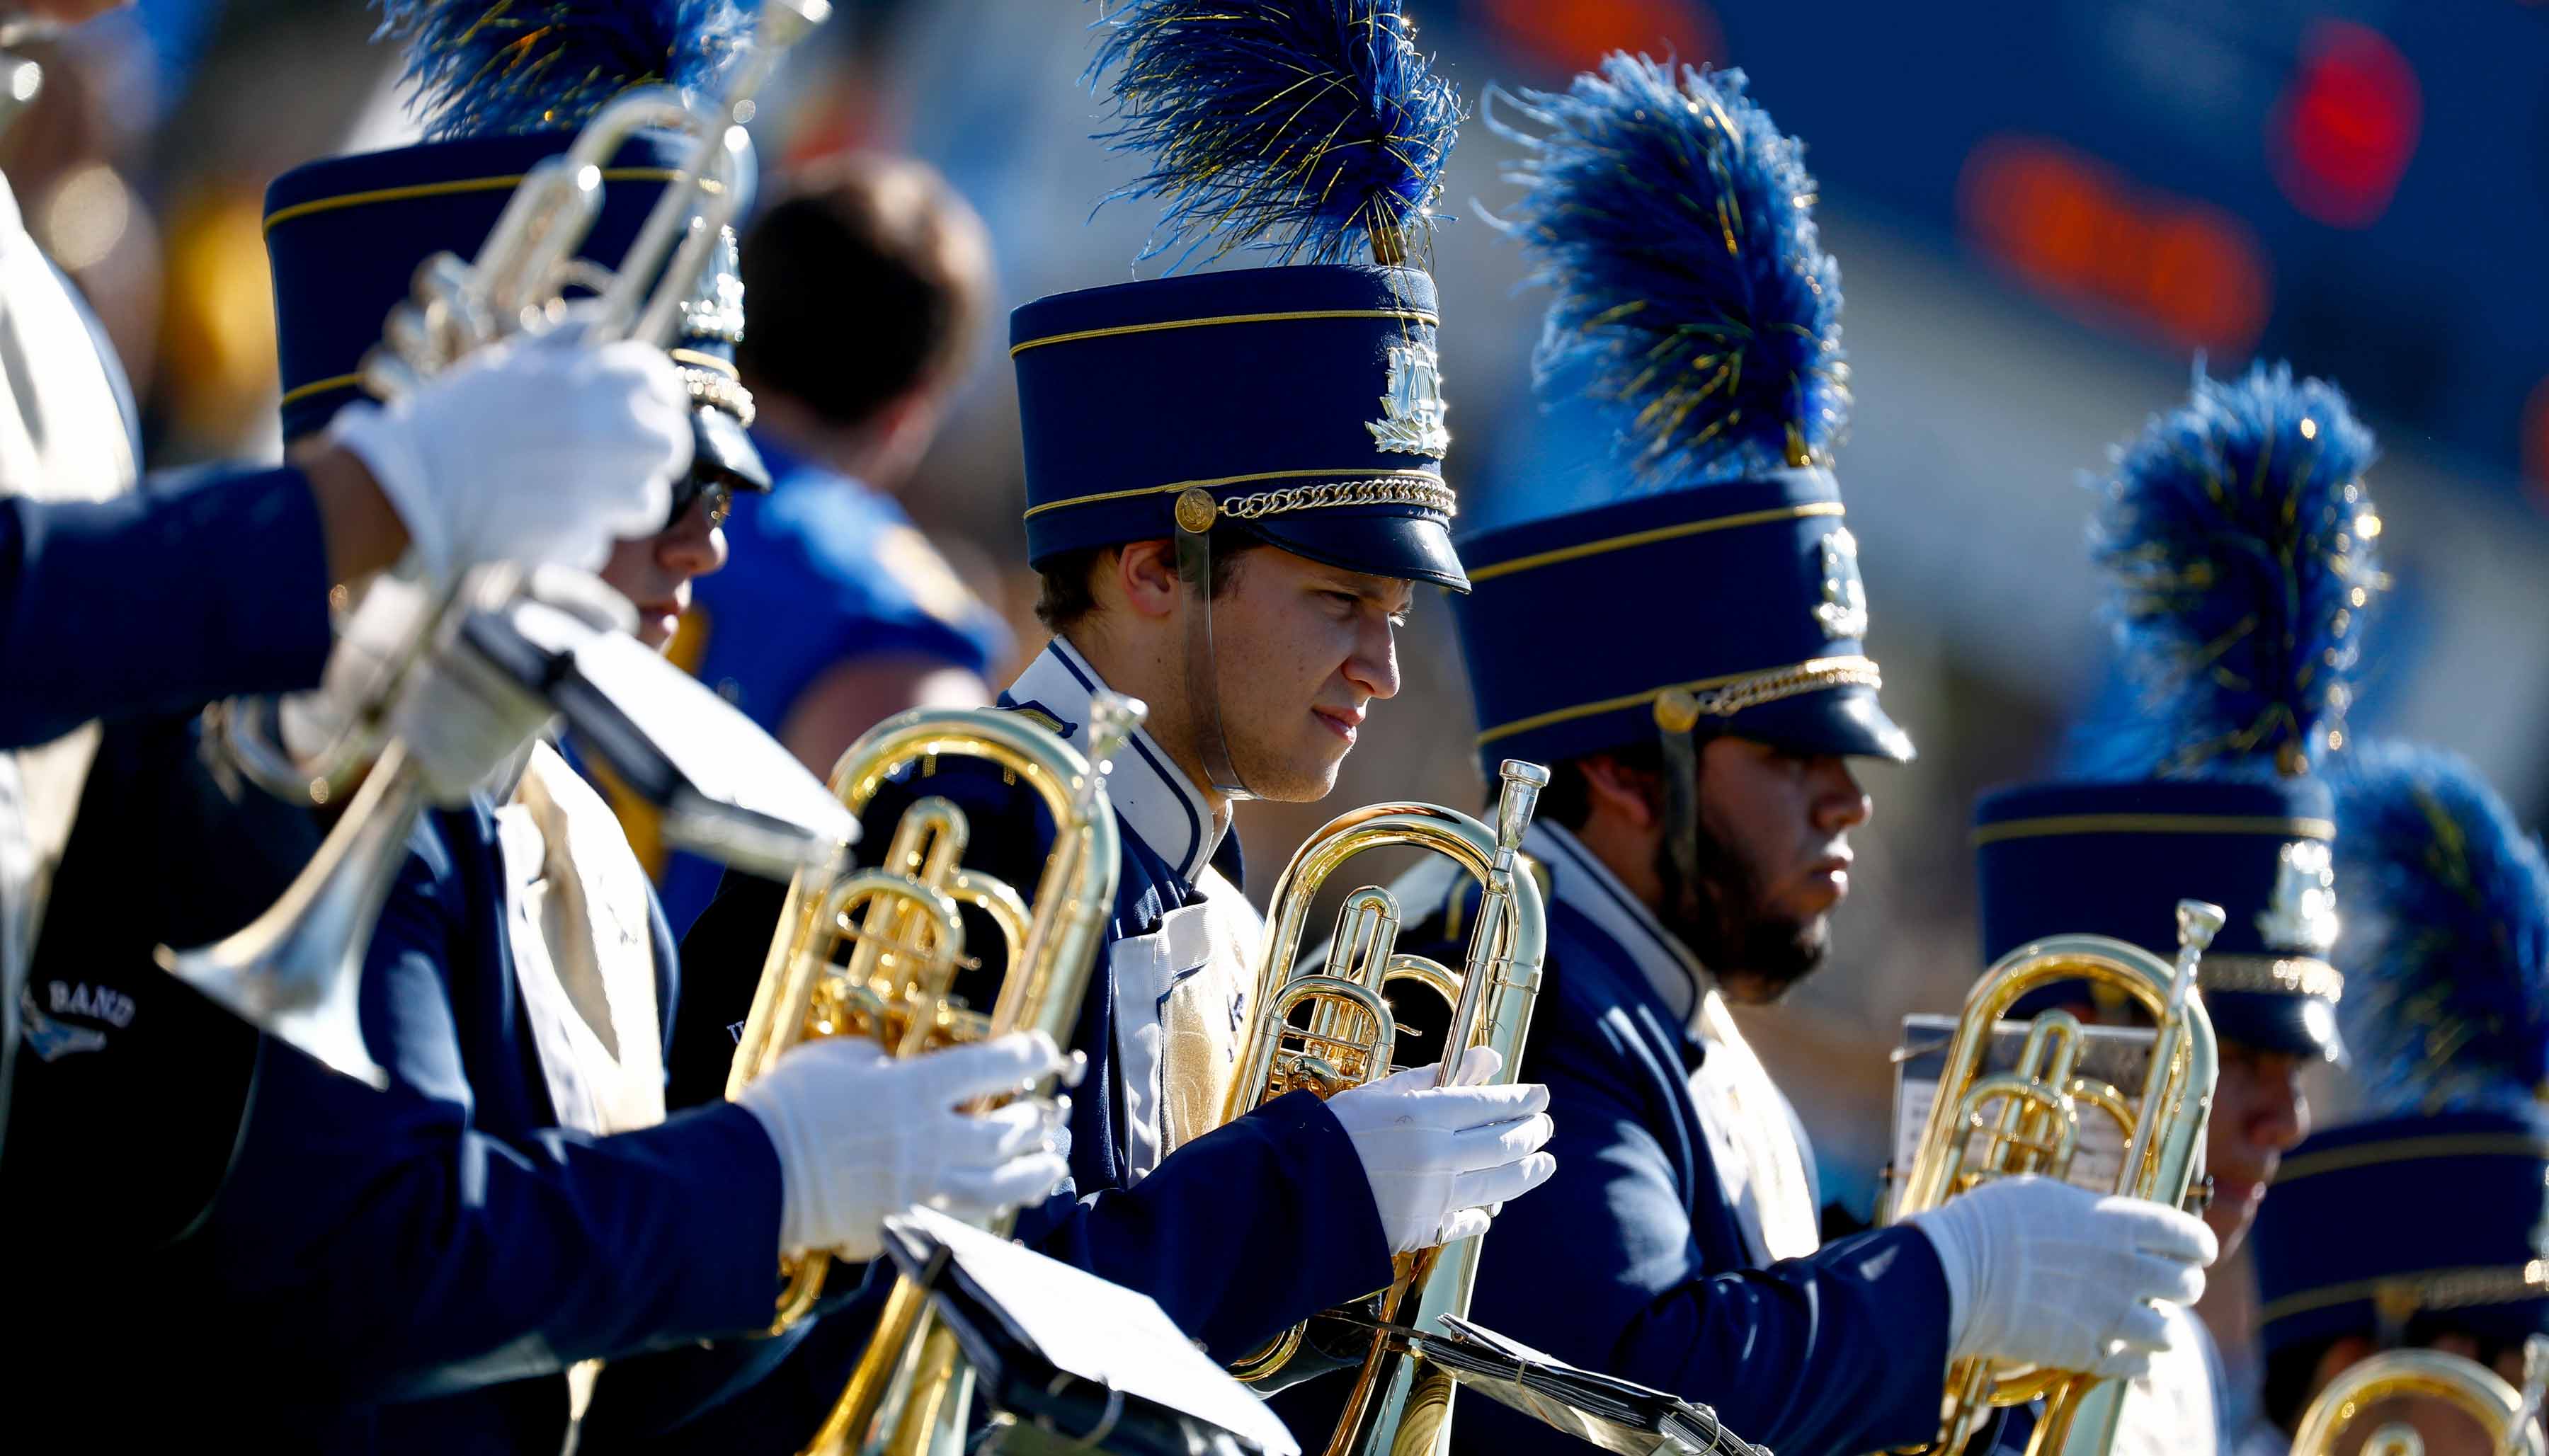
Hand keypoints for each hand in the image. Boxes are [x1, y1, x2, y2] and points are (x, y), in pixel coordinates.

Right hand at [323, 327, 688, 586]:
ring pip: (649, 500)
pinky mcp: (575, 537)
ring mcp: (592, 488)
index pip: (655, 377)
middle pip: (669, 445)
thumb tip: (607, 315)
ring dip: (626, 500)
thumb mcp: (506, 363)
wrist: (407, 483)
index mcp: (582, 380)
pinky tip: (549, 520)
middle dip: (654, 452)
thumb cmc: (454, 419)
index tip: (645, 404)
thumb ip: (563, 340)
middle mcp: (599, 430)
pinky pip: (604, 538)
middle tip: (625, 458)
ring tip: (588, 494)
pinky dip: (583, 535)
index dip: (655, 392)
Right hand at [737, 1031, 1074, 1260]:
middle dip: (1037, 1122)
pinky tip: (998, 1202)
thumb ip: (877, 1059)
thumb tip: (892, 1066)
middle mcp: (929, 1142)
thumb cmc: (786, 1108)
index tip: (1045, 1050)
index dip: (1029, 1056)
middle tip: (1047, 1113)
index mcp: (914, 1090)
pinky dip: (988, 1209)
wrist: (749, 1180)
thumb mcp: (833, 1059)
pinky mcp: (903, 1224)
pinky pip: (960, 1219)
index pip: (993, 1067)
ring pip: (1000, 1188)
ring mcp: (919, 1190)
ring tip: (1051, 1164)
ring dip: (1033, 1174)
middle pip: (1008, 1135)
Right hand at [1323, 1045, 1556, 1254]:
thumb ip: (1436, 1075)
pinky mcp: (1421, 1229)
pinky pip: (1466, 1222)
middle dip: (1533, 1133)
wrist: (1290, 1192)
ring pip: (1499, 1184)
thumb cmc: (1329, 1132)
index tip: (1541, 1095)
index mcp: (1426, 1115)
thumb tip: (1487, 1058)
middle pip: (1505, 1144)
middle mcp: (1439, 1156)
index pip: (1493, 1105)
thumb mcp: (1379, 1091)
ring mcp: (1434, 1196)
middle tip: (1545, 1126)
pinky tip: (1491, 1209)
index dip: (1524, 1100)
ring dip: (1527, 1172)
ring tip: (1543, 1164)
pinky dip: (1483, 1214)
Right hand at [1904, 1175, 2215, 1380]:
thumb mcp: (2042, 1194)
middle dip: (2183, 1285)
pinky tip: (2126, 1354)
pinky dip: (2136, 1362)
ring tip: (2145, 1324)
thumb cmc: (1989, 1222)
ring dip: (2161, 1328)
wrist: (1956, 1273)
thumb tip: (2102, 1219)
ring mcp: (2108, 1316)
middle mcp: (2124, 1271)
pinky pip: (2135, 1367)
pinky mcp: (2085, 1352)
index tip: (2195, 1250)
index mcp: (2117, 1224)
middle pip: (2188, 1286)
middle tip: (2167, 1285)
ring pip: (2169, 1333)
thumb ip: (2087, 1211)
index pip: (2188, 1236)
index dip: (2198, 1245)